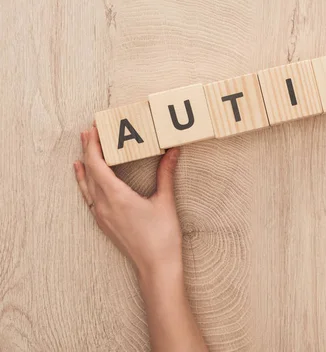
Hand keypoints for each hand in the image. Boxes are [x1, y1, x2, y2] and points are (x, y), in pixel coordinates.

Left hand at [73, 126, 182, 277]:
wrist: (156, 266)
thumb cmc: (162, 237)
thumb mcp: (166, 202)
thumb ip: (166, 174)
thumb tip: (172, 152)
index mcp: (116, 196)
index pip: (98, 164)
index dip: (94, 145)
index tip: (94, 129)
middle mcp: (104, 205)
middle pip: (89, 171)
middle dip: (88, 149)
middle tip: (90, 131)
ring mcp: (102, 216)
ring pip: (86, 185)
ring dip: (85, 165)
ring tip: (84, 148)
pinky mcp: (105, 223)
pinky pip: (89, 197)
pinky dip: (86, 182)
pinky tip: (86, 177)